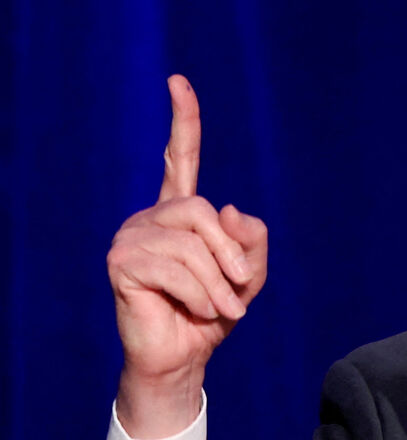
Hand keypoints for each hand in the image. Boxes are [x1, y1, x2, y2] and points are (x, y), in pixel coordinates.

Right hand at [107, 75, 267, 437]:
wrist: (182, 358)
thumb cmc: (213, 316)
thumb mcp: (247, 277)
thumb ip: (251, 242)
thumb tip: (229, 208)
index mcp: (181, 214)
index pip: (181, 159)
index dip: (184, 122)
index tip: (179, 82)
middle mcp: (152, 217)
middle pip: (202, 210)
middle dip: (231, 254)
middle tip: (240, 290)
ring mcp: (131, 237)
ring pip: (191, 243)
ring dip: (218, 284)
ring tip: (220, 309)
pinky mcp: (122, 262)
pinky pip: (175, 267)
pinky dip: (200, 294)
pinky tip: (198, 311)